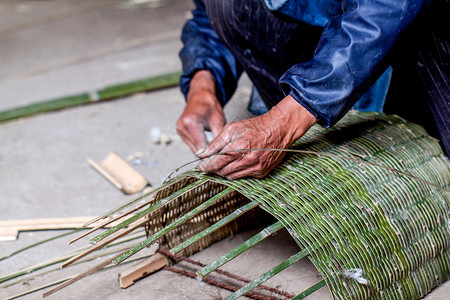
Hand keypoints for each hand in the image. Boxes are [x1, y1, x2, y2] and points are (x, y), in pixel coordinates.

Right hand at [176, 71, 225, 152]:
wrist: (200, 95)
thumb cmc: (210, 106)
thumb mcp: (218, 121)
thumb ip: (218, 138)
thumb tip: (221, 154)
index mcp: (190, 122)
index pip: (201, 147)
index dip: (212, 153)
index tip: (221, 157)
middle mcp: (182, 127)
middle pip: (196, 150)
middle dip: (208, 153)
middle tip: (219, 155)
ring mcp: (179, 130)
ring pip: (194, 149)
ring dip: (204, 150)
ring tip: (214, 147)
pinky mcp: (180, 132)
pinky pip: (191, 144)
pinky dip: (200, 146)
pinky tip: (207, 143)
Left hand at [196, 95, 316, 179]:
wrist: (279, 129)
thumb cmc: (256, 127)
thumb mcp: (232, 129)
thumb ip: (215, 143)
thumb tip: (201, 153)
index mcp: (238, 148)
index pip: (216, 163)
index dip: (206, 166)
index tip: (200, 167)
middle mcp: (247, 160)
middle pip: (222, 171)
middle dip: (214, 168)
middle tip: (211, 164)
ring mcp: (256, 168)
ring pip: (232, 176)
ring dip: (225, 171)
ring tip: (224, 162)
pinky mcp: (262, 172)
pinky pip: (243, 177)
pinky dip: (237, 172)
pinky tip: (238, 162)